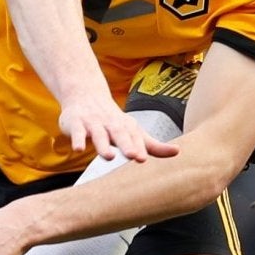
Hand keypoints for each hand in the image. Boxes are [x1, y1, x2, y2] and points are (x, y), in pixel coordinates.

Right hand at [56, 88, 177, 164]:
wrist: (85, 95)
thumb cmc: (112, 120)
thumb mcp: (133, 131)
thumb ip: (153, 145)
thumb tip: (178, 152)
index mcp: (126, 126)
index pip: (135, 138)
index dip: (139, 148)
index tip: (143, 159)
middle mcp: (111, 124)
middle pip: (120, 134)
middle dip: (127, 145)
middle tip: (135, 157)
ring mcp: (93, 123)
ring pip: (99, 134)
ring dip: (103, 145)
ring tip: (109, 156)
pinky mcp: (76, 124)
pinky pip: (76, 132)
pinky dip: (77, 140)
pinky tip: (79, 149)